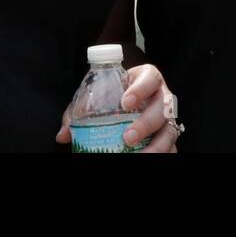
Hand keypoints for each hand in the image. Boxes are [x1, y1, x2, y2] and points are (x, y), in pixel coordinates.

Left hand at [55, 63, 180, 152]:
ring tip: (138, 156)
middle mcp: (163, 96)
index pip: (150, 79)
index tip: (125, 102)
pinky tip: (148, 158)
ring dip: (156, 146)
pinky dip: (164, 154)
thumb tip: (63, 135)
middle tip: (127, 137)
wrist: (131, 97)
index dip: (140, 90)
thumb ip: (81, 110)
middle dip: (146, 124)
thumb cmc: (116, 93)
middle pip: (162, 109)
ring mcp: (168, 117)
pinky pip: (172, 147)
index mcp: (148, 79)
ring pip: (170, 130)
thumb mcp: (99, 94)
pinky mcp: (168, 134)